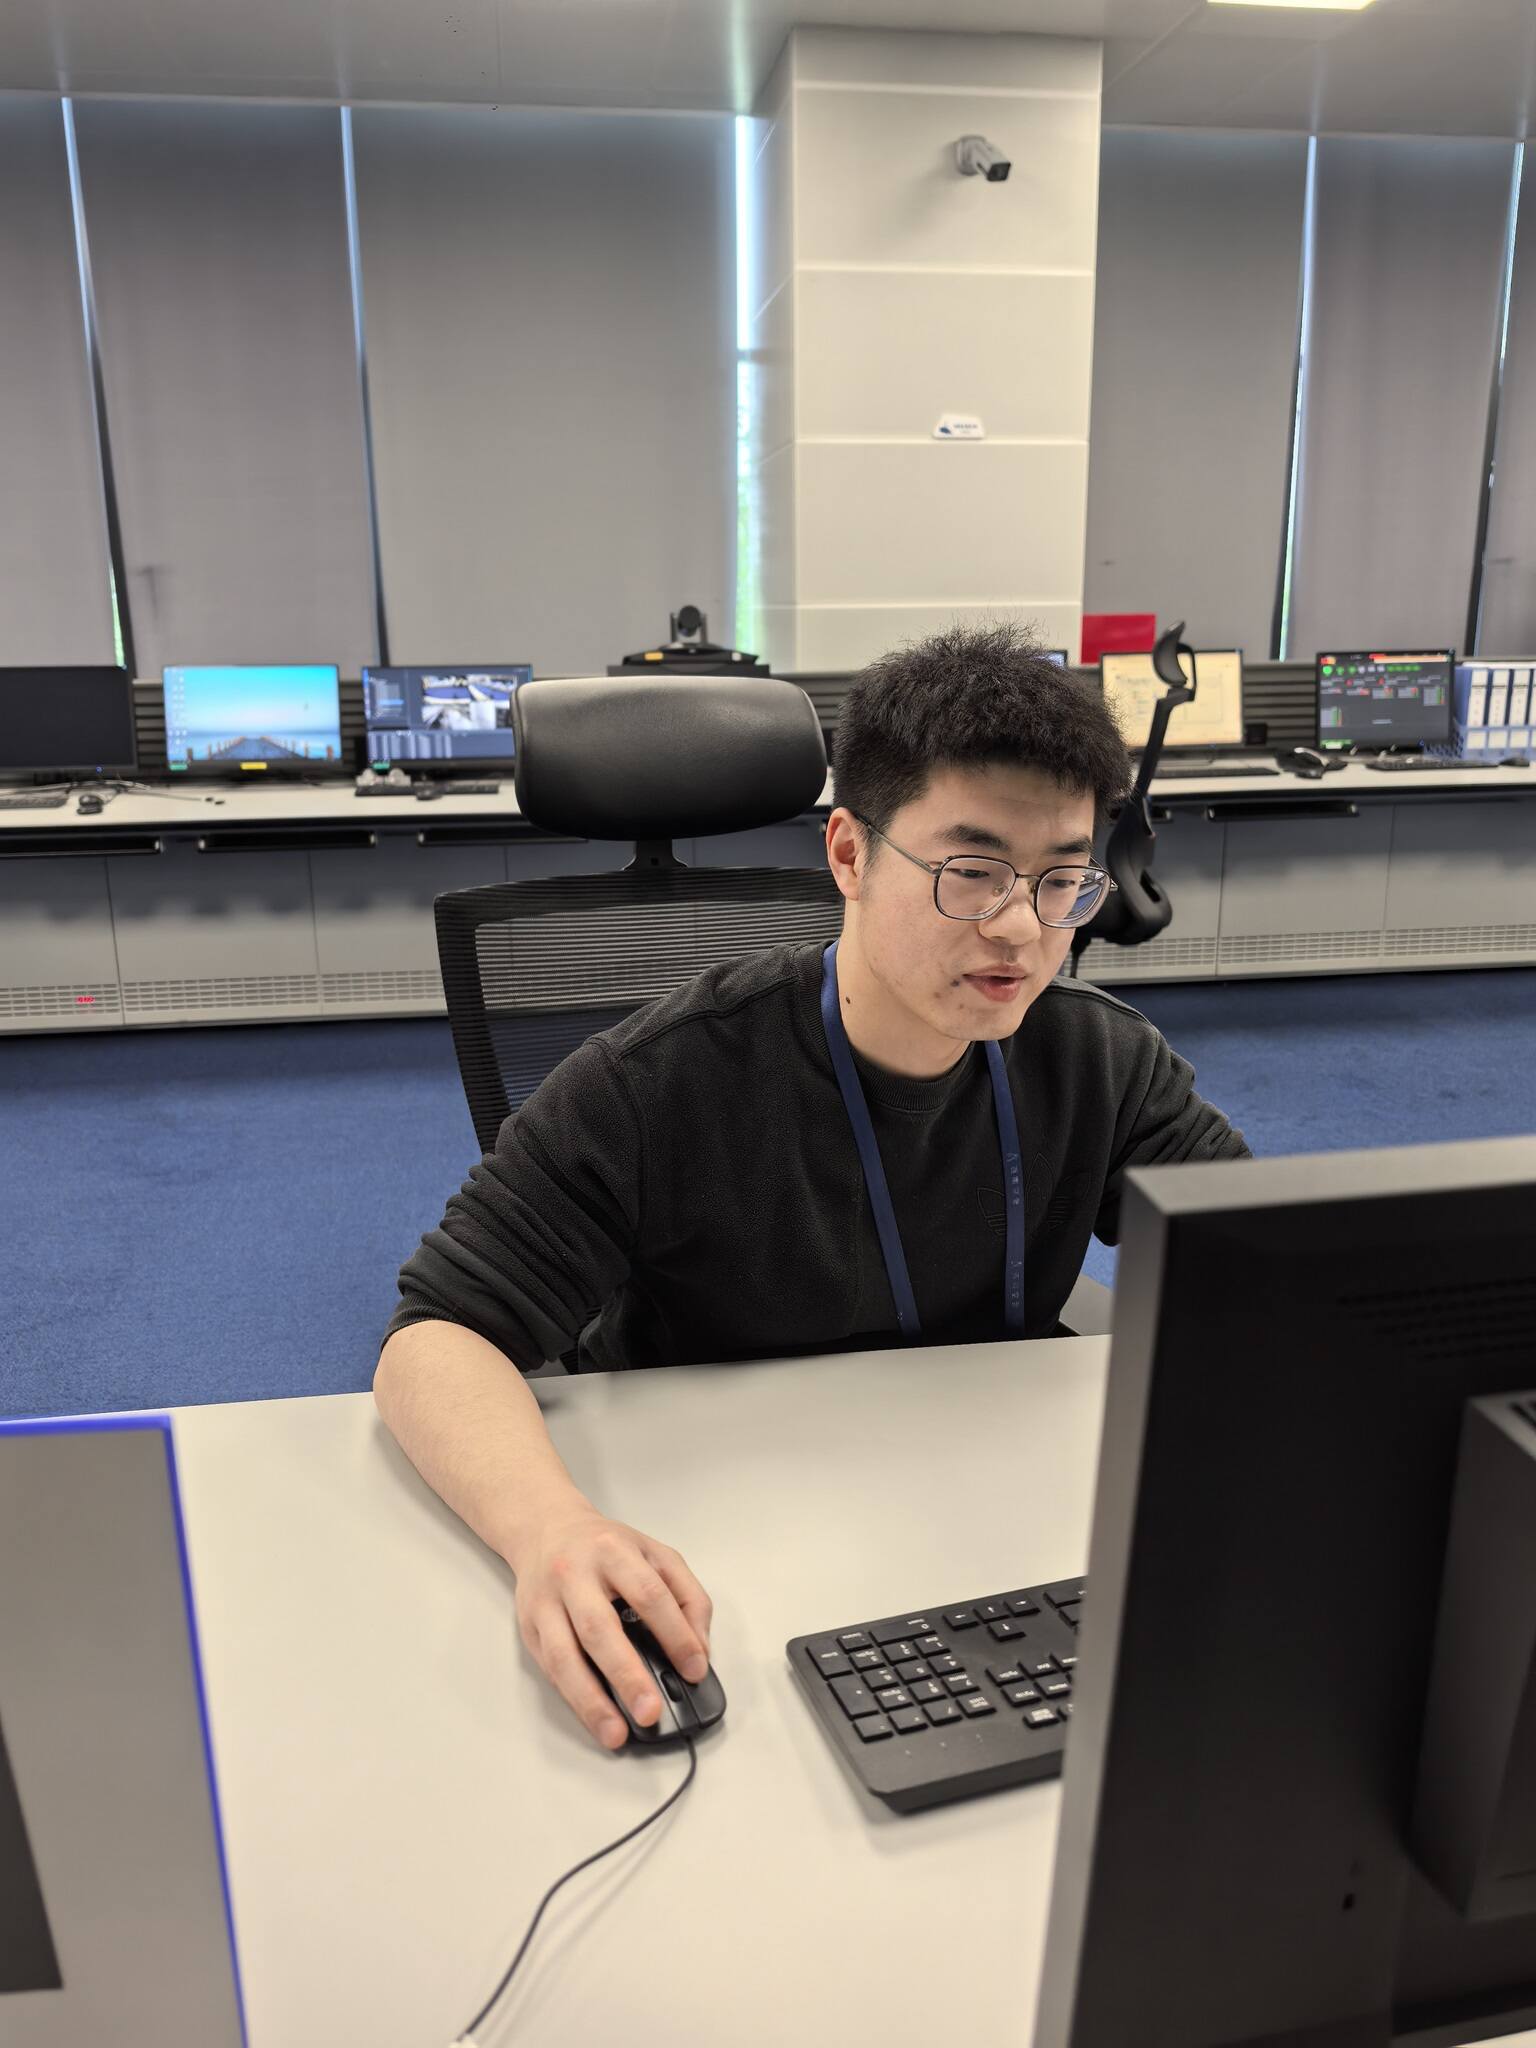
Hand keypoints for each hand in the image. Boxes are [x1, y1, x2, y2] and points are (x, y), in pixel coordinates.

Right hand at [508, 1500, 713, 1750]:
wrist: (546, 1529)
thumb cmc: (606, 1547)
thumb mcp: (656, 1554)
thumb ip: (687, 1596)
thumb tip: (699, 1650)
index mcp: (613, 1551)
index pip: (649, 1594)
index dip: (675, 1634)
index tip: (694, 1669)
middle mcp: (574, 1574)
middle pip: (599, 1628)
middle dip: (627, 1674)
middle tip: (650, 1710)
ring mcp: (546, 1603)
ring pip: (564, 1656)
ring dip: (590, 1700)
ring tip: (615, 1732)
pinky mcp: (529, 1628)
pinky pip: (550, 1669)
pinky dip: (573, 1697)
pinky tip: (593, 1718)